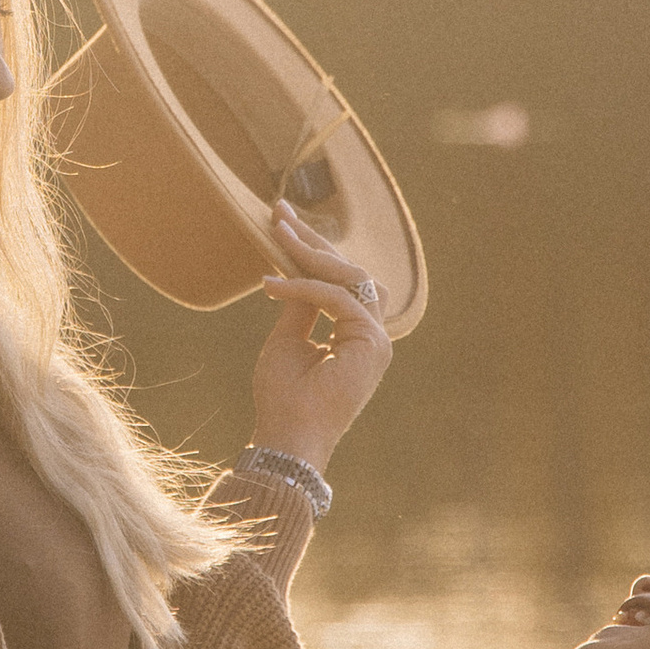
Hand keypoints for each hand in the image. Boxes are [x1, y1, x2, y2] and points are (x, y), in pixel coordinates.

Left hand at [248, 202, 393, 474]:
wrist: (287, 434)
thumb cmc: (283, 396)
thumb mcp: (287, 338)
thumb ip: (300, 305)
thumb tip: (295, 270)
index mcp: (356, 335)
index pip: (341, 282)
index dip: (313, 250)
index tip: (281, 222)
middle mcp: (372, 335)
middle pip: (352, 273)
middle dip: (314, 240)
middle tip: (280, 213)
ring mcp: (376, 340)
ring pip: (351, 279)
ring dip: (313, 254)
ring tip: (277, 235)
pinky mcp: (371, 345)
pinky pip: (338, 299)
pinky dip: (305, 288)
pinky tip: (273, 285)